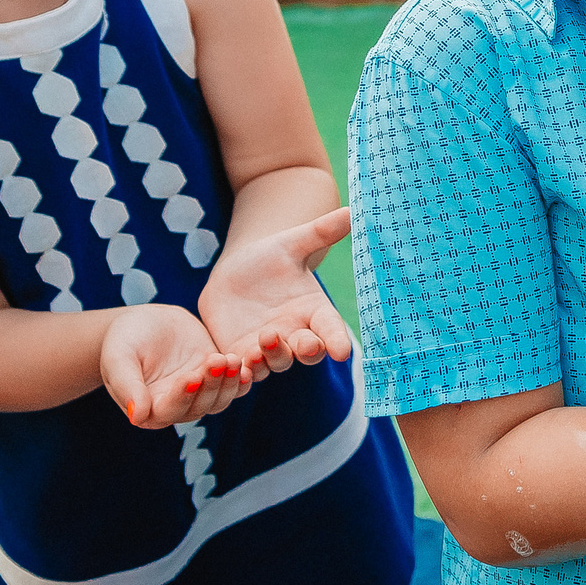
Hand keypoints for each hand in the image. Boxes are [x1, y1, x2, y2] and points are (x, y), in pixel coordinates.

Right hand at [101, 303, 249, 428]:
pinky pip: (232, 386)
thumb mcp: (118, 358)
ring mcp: (199, 395)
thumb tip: (136, 417)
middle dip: (210, 384)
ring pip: (219, 399)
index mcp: (150, 410)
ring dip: (228, 382)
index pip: (169, 410)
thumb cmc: (123, 340)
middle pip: (199, 406)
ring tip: (231, 359)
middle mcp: (177, 408)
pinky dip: (240, 380)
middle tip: (218, 360)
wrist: (144, 323)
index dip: (181, 396)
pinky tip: (246, 366)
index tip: (190, 377)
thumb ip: (126, 386)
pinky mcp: (215, 378)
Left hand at [198, 208, 352, 379]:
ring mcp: (268, 350)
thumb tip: (352, 211)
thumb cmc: (269, 258)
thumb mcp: (292, 243)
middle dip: (308, 350)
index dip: (337, 340)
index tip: (343, 351)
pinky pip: (243, 372)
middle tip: (306, 343)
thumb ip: (321, 231)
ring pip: (274, 364)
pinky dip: (241, 374)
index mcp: (314, 311)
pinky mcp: (240, 356)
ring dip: (271, 358)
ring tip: (260, 348)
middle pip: (307, 352)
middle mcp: (295, 334)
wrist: (234, 274)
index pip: (331, 329)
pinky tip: (233, 367)